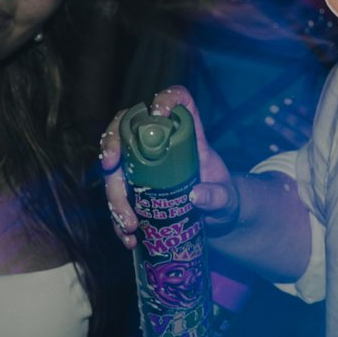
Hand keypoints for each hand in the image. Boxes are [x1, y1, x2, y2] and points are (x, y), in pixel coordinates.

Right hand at [101, 86, 234, 249]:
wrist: (218, 221)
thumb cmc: (225, 200)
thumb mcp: (227, 200)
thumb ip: (218, 197)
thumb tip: (196, 196)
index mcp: (190, 136)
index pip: (179, 101)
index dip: (166, 99)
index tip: (157, 112)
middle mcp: (161, 147)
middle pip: (128, 131)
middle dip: (112, 144)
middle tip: (110, 166)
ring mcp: (144, 168)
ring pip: (116, 170)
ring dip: (115, 197)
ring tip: (130, 226)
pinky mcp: (136, 191)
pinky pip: (117, 198)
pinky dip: (117, 218)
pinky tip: (127, 238)